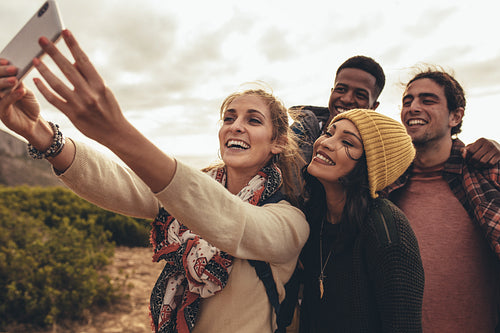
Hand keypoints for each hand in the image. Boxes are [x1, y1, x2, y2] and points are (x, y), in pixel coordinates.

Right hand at [0, 60, 53, 148]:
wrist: (34, 123)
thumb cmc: (29, 105)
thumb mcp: (26, 91)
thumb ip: (19, 82)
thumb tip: (16, 70)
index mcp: (1, 85)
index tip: (7, 61)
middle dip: (1, 72)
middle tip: (13, 68)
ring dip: (5, 83)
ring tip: (15, 79)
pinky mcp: (2, 113)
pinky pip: (5, 103)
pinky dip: (12, 96)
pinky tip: (20, 91)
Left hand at [33, 29, 131, 148]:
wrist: (115, 133)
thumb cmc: (109, 109)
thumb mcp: (104, 91)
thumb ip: (88, 77)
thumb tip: (72, 61)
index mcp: (99, 85)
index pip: (83, 60)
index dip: (73, 45)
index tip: (65, 32)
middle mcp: (89, 93)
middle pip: (67, 69)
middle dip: (54, 52)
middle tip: (42, 40)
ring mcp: (80, 105)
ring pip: (57, 84)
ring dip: (44, 70)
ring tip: (35, 59)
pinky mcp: (72, 115)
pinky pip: (54, 99)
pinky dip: (44, 89)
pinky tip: (36, 80)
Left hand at [462, 138, 499, 166]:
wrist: (499, 147)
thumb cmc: (483, 147)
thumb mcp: (476, 146)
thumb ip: (467, 149)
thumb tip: (462, 151)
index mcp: (481, 140)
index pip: (470, 151)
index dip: (467, 156)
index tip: (467, 158)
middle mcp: (488, 143)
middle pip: (475, 157)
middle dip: (471, 162)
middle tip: (471, 163)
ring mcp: (495, 149)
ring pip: (482, 162)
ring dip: (478, 165)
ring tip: (476, 165)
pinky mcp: (499, 155)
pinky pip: (489, 164)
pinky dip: (486, 166)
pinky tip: (484, 164)